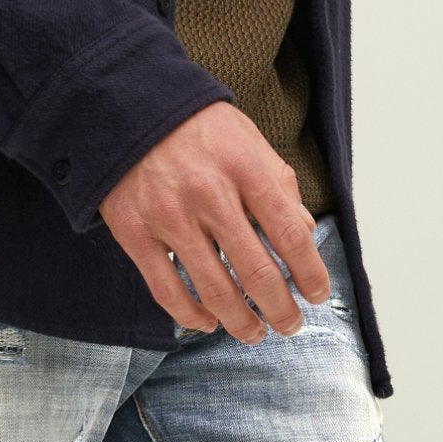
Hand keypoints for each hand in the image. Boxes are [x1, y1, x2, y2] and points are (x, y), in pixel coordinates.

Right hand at [98, 101, 331, 341]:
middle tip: (290, 325)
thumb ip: (278, 184)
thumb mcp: (247, 140)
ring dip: (241, 323)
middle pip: (257, 274)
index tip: (317, 295)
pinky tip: (209, 322)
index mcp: (243, 168)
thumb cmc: (195, 128)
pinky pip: (167, 291)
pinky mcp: (135, 234)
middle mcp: (208, 194)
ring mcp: (168, 217)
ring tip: (255, 333)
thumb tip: (305, 232)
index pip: (289, 235)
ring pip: (215, 291)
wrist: (126, 107)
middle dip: (281, 311)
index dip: (310, 274)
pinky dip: (192, 316)